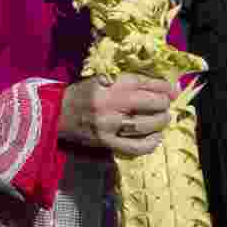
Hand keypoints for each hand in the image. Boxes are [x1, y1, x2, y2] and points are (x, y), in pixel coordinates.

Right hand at [58, 73, 176, 158]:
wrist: (55, 114)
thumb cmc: (79, 94)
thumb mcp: (98, 80)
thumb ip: (123, 82)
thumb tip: (156, 86)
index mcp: (107, 85)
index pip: (142, 83)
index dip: (161, 86)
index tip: (171, 89)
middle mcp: (109, 104)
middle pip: (149, 103)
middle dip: (163, 104)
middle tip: (166, 105)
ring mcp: (109, 125)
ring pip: (146, 125)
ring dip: (160, 122)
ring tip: (163, 119)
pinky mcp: (106, 142)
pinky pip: (136, 146)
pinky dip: (150, 143)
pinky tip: (156, 137)